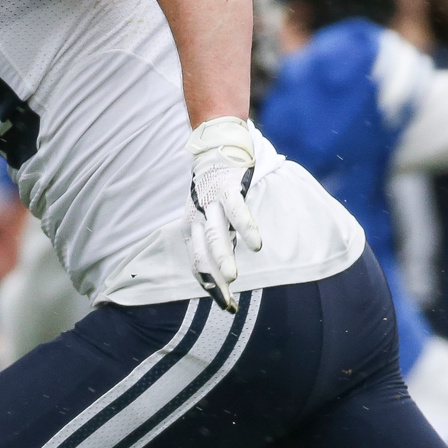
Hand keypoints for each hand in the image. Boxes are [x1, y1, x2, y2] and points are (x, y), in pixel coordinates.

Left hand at [185, 116, 264, 311]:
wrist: (215, 142)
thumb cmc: (214, 184)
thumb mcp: (208, 212)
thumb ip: (216, 236)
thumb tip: (227, 268)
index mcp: (192, 224)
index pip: (197, 262)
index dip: (210, 285)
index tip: (226, 305)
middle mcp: (198, 216)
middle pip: (204, 254)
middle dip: (216, 280)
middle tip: (228, 303)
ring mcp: (212, 202)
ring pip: (216, 235)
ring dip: (223, 257)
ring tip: (232, 277)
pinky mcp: (228, 187)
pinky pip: (237, 211)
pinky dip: (246, 227)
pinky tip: (256, 244)